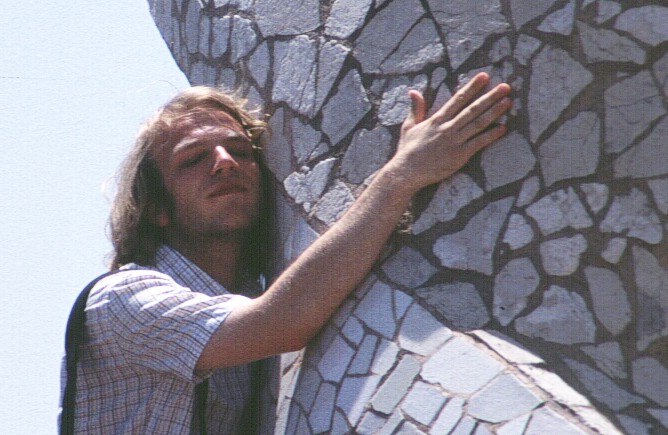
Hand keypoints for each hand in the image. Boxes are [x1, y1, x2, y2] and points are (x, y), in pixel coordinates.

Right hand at [390, 72, 511, 189]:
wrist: (406, 172)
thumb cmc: (407, 151)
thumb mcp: (409, 127)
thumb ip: (415, 109)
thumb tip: (413, 92)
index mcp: (437, 119)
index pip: (458, 99)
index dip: (472, 87)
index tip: (484, 76)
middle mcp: (448, 128)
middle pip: (473, 109)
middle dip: (490, 96)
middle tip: (505, 86)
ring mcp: (455, 141)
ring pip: (478, 123)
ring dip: (494, 112)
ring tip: (508, 102)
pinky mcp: (459, 155)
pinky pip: (479, 143)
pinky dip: (491, 135)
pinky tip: (503, 128)